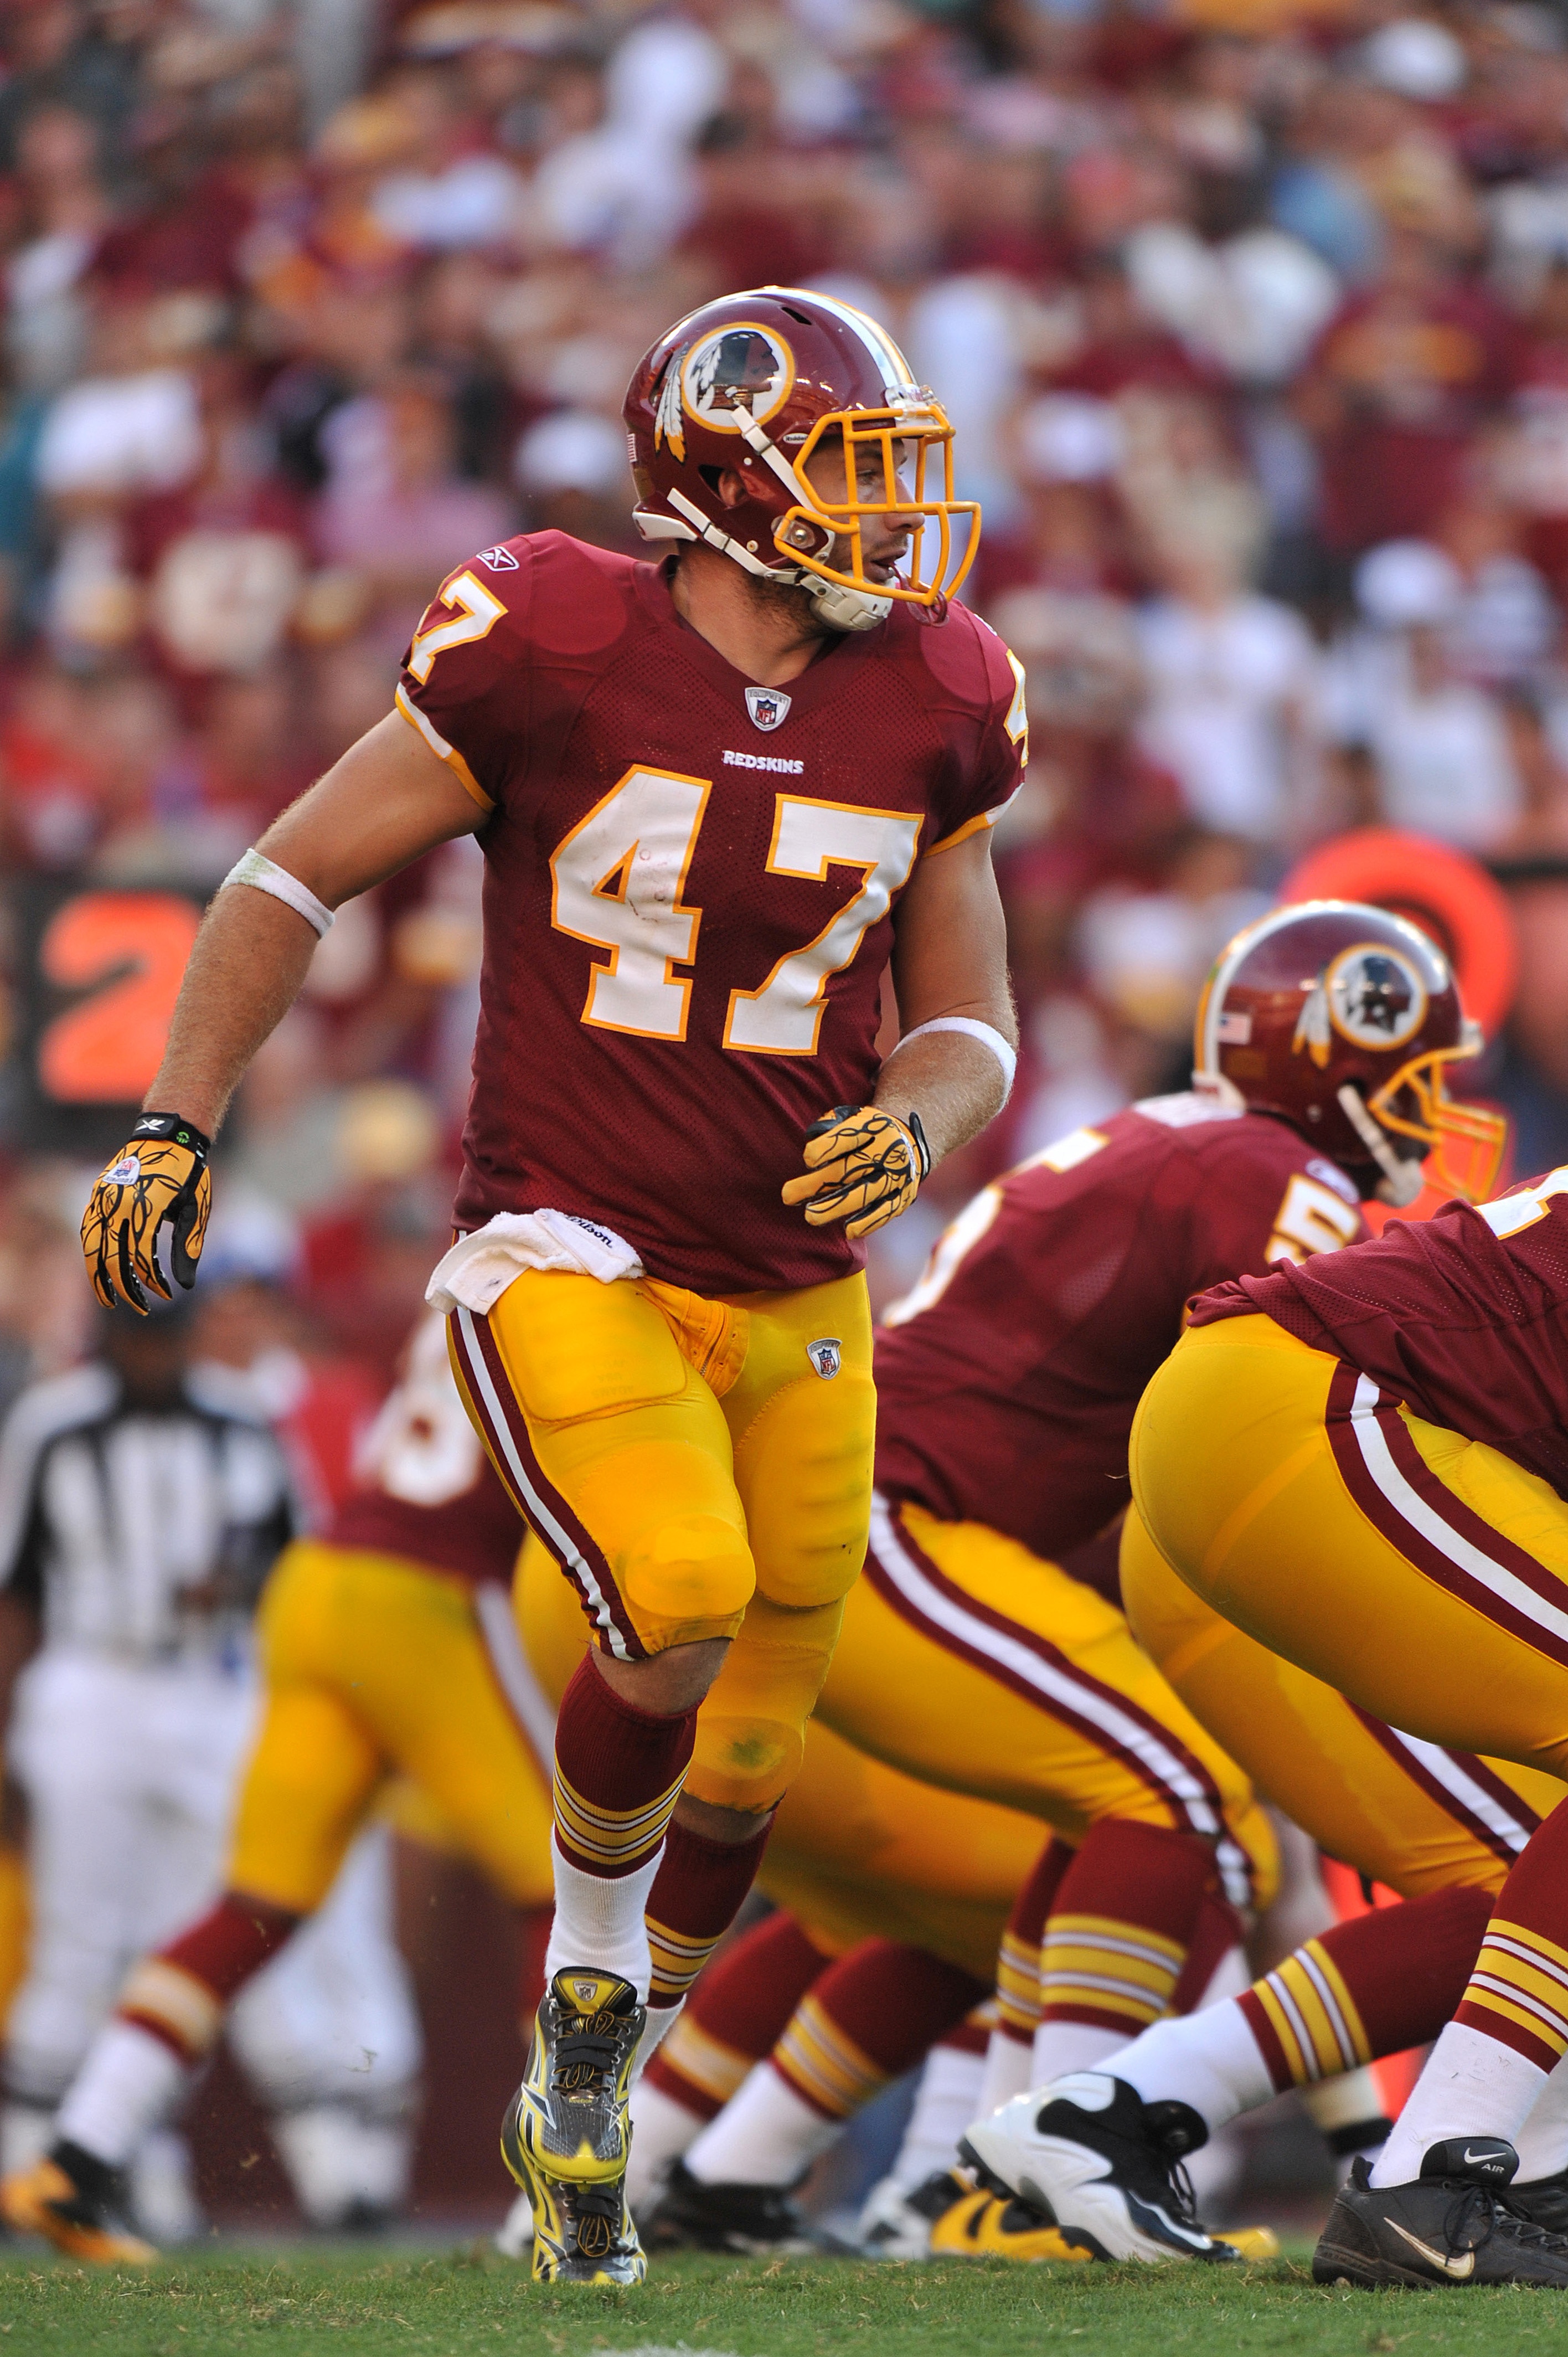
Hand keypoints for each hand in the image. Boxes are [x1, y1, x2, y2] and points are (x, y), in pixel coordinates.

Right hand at [81, 1112, 210, 1313]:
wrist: (168, 1134)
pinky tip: (99, 1269)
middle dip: (126, 1286)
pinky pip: (89, 1229)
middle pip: (113, 1256)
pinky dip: (92, 1251)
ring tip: (108, 1299)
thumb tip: (185, 1287)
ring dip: (99, 1275)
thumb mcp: (195, 1209)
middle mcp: (118, 1202)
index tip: (166, 1294)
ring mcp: (104, 1197)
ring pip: (92, 1245)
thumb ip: (187, 1247)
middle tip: (140, 1307)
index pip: (141, 1256)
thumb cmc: (188, 1174)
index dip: (152, 1280)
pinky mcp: (98, 1194)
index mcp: (145, 1206)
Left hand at [781, 1104, 930, 1238]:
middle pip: (850, 1169)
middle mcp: (889, 1150)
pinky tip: (847, 1231)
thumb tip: (810, 1144)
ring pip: (865, 1194)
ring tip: (810, 1217)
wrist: (911, 1141)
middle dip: (817, 1183)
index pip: (848, 1137)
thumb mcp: (853, 1117)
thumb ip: (830, 1126)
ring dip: (836, 1207)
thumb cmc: (868, 1132)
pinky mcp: (904, 1196)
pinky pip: (886, 1211)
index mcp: (874, 1126)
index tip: (808, 1160)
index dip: (826, 1148)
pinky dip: (868, 1222)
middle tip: (788, 1195)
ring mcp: (899, 1175)